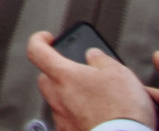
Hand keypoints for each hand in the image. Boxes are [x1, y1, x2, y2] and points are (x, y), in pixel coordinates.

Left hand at [25, 32, 158, 130]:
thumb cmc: (121, 109)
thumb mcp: (119, 73)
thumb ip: (101, 60)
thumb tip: (92, 56)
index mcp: (64, 76)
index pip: (36, 51)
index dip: (39, 40)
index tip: (47, 38)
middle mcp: (57, 98)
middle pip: (47, 79)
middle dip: (60, 74)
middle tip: (80, 74)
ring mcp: (62, 119)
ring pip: (58, 102)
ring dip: (71, 97)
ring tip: (96, 99)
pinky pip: (68, 121)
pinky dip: (79, 117)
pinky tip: (97, 118)